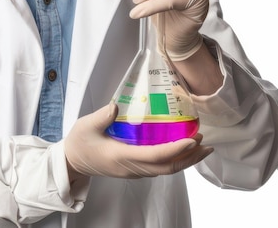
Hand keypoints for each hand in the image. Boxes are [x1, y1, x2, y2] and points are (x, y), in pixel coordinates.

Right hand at [64, 103, 212, 179]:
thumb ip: (102, 116)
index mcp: (122, 157)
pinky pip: (159, 167)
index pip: (155, 157)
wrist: (72, 161)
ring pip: (165, 169)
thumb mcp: (86, 126)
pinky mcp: (133, 168)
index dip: (175, 149)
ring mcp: (133, 170)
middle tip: (205, 143)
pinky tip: (181, 148)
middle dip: (188, 157)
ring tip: (200, 146)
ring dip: (184, 159)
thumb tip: (116, 107)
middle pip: (167, 168)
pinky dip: (174, 159)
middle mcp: (132, 167)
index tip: (191, 139)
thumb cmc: (79, 143)